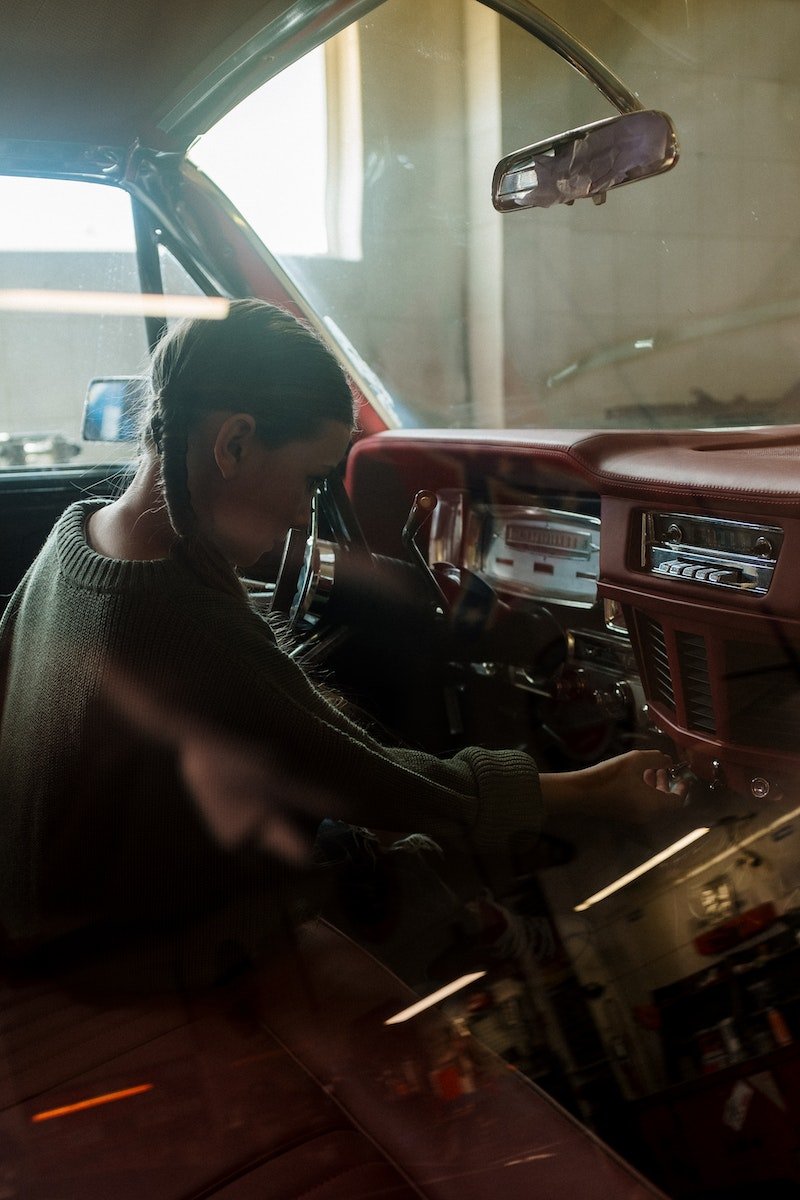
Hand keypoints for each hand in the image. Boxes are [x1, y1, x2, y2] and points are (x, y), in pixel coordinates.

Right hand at [541, 749, 687, 825]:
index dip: (682, 788)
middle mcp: (647, 815)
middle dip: (667, 784)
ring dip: (655, 787)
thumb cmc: (610, 776)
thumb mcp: (635, 761)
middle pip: (665, 803)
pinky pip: (642, 805)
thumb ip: (656, 759)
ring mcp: (634, 817)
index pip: (677, 801)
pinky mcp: (623, 815)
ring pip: (653, 803)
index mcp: (654, 804)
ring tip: (649, 770)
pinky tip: (635, 778)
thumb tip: (668, 760)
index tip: (682, 776)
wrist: (581, 793)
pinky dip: (644, 792)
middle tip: (665, 769)